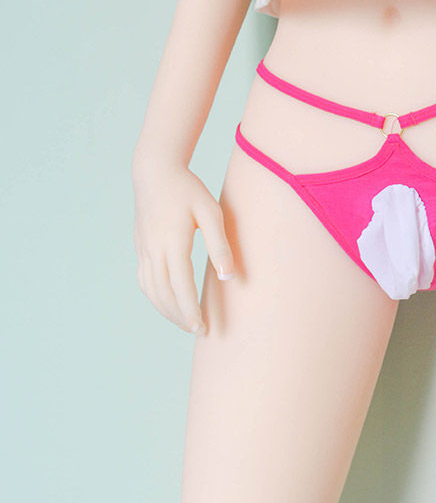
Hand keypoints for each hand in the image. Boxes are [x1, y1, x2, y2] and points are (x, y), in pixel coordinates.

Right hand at [132, 158, 234, 334]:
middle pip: (164, 294)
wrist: (155, 171)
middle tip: (199, 331)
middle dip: (180, 316)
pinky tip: (168, 302)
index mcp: (173, 242)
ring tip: (185, 322)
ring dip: (166, 310)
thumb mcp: (212, 212)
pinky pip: (145, 280)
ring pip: (151, 290)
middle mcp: (153, 249)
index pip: (181, 286)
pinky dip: (155, 297)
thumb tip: (229, 277)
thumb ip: (220, 245)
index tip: (203, 328)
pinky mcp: (140, 247)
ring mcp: (143, 249)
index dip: (191, 310)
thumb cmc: (189, 190)